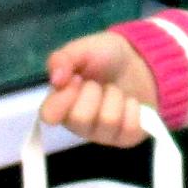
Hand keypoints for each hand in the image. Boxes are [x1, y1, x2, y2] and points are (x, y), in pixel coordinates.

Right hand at [41, 33, 157, 145]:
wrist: (139, 60)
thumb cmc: (104, 57)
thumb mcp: (82, 49)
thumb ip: (63, 59)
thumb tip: (56, 79)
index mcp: (60, 104)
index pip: (48, 116)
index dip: (63, 98)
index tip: (76, 79)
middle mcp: (78, 124)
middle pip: (80, 118)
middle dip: (94, 91)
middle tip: (99, 83)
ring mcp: (102, 134)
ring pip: (108, 120)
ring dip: (115, 97)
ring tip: (114, 89)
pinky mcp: (125, 138)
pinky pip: (130, 127)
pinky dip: (133, 107)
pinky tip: (130, 101)